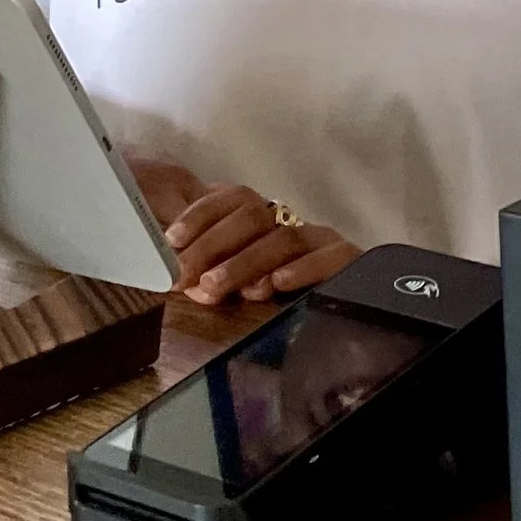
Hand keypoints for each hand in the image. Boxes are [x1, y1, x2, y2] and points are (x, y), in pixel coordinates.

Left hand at [132, 161, 355, 302]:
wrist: (341, 322)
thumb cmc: (269, 297)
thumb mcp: (228, 279)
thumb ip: (205, 271)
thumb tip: (177, 272)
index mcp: (258, 220)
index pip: (231, 198)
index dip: (199, 214)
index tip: (172, 241)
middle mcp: (287, 223)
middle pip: (252, 216)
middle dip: (213, 244)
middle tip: (185, 274)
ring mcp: (319, 240)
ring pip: (284, 237)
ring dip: (245, 262)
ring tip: (216, 286)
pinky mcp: (347, 260)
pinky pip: (331, 255)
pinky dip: (304, 266)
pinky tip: (278, 282)